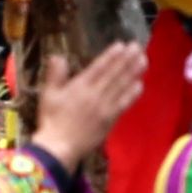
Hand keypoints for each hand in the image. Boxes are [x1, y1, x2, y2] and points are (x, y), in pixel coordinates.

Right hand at [34, 37, 149, 166]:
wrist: (59, 147)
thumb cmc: (51, 120)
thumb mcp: (48, 95)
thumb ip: (55, 75)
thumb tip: (57, 56)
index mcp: (79, 86)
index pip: (99, 67)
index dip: (111, 55)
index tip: (122, 45)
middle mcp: (94, 94)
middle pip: (114, 74)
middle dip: (127, 59)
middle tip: (138, 46)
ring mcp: (104, 107)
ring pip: (122, 86)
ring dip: (133, 72)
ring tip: (144, 59)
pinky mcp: (110, 120)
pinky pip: (124, 104)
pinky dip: (132, 93)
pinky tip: (140, 84)